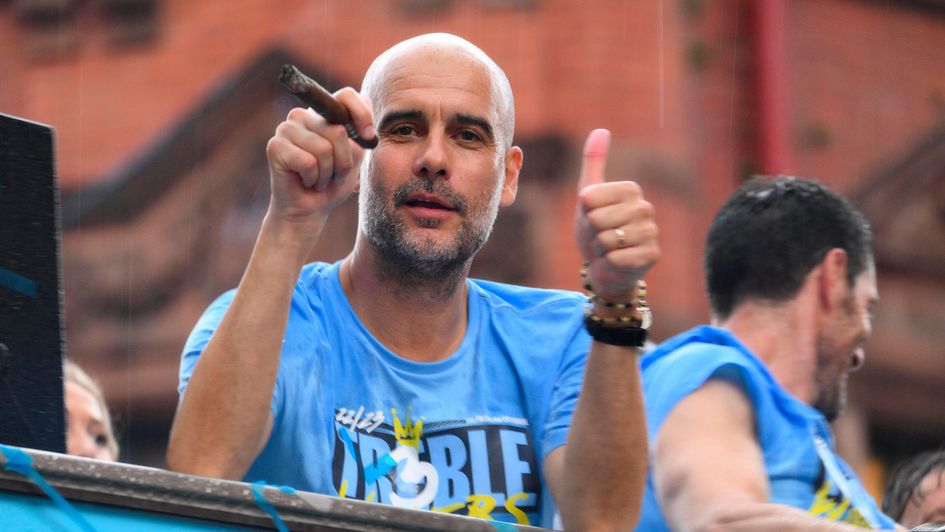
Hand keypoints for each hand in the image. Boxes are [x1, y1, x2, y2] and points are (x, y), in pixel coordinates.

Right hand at [264, 88, 374, 236]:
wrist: (309, 211)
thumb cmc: (331, 184)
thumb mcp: (354, 157)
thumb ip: (360, 133)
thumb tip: (368, 101)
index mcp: (323, 114)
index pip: (347, 95)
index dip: (362, 115)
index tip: (369, 137)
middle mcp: (303, 115)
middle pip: (338, 130)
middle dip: (343, 161)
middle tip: (333, 174)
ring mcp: (286, 129)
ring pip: (324, 149)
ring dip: (327, 173)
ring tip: (317, 178)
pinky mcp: (275, 146)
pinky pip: (308, 162)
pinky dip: (313, 179)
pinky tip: (304, 181)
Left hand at [573, 129, 659, 300]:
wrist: (607, 266)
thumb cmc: (597, 229)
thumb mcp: (589, 195)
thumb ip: (593, 163)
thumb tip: (601, 130)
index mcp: (630, 189)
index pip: (589, 198)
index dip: (584, 212)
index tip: (594, 217)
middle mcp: (645, 208)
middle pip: (597, 220)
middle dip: (591, 233)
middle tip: (600, 236)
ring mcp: (651, 232)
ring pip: (607, 240)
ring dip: (600, 249)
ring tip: (608, 249)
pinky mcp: (651, 255)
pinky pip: (616, 258)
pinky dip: (609, 263)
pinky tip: (616, 261)